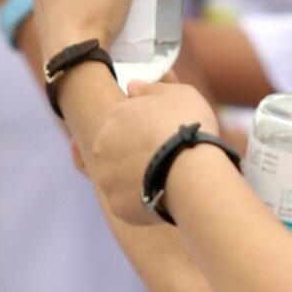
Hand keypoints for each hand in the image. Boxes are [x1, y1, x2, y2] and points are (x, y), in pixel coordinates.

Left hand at [88, 80, 218, 224]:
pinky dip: (147, 204)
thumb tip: (131, 86)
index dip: (144, 131)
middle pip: (118, 152)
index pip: (122, 123)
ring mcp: (106, 178)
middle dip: (137, 156)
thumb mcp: (177, 94)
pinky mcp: (117, 205)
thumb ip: (151, 89)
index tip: (162, 137)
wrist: (190, 168)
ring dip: (139, 180)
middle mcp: (101, 146)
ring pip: (122, 180)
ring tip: (168, 180)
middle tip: (165, 159)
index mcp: (113, 116)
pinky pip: (132, 205)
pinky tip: (167, 198)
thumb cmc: (188, 125)